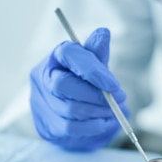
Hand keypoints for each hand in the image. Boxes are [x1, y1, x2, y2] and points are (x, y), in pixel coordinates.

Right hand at [29, 28, 127, 150]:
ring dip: (98, 111)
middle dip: (96, 95)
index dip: (93, 70)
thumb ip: (97, 52)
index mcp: (56, 56)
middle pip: (63, 85)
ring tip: (114, 111)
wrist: (73, 111)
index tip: (115, 85)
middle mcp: (42, 77)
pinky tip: (105, 122)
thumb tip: (103, 33)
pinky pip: (70, 128)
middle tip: (120, 99)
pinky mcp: (45, 124)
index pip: (69, 55)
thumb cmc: (85, 82)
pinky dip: (93, 126)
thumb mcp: (93, 65)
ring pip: (69, 109)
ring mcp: (41, 102)